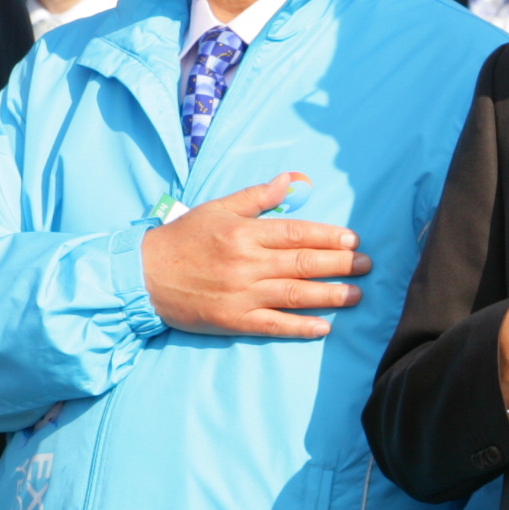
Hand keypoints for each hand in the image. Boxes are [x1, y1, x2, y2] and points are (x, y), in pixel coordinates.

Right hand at [140, 171, 369, 338]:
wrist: (142, 276)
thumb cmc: (182, 239)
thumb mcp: (216, 209)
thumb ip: (256, 197)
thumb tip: (290, 181)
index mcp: (243, 233)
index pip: (296, 233)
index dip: (328, 236)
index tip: (353, 239)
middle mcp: (246, 263)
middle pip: (303, 263)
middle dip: (340, 264)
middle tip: (367, 265)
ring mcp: (241, 294)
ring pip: (294, 294)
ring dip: (330, 295)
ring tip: (357, 294)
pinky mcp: (233, 320)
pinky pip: (273, 325)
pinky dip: (300, 327)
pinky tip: (324, 328)